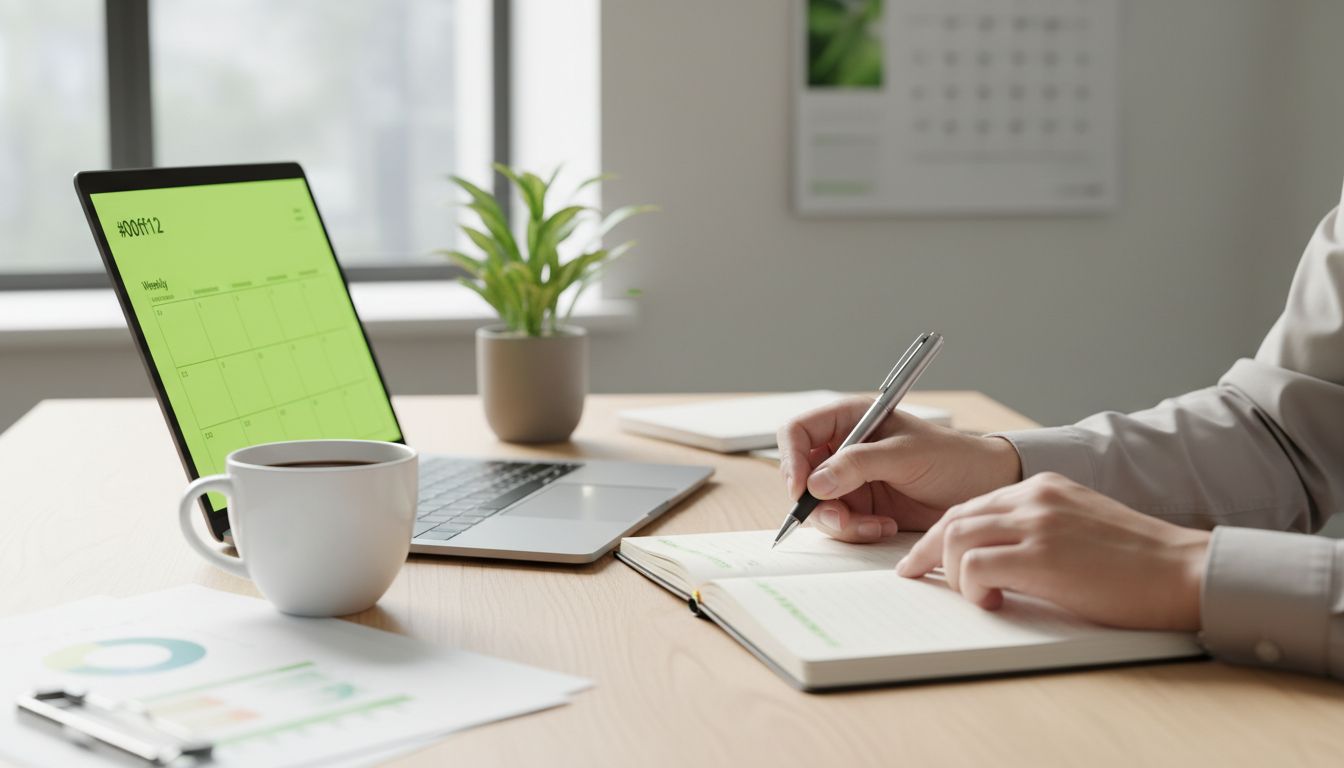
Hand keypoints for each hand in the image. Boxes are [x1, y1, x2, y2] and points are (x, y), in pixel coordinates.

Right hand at [777, 396, 1022, 542]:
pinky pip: (839, 524)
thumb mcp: (905, 454)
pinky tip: (885, 526)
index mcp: (849, 419)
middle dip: (817, 502)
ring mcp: (849, 480)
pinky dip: (856, 531)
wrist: (982, 489)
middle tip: (842, 519)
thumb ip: (858, 464)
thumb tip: (815, 483)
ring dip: (841, 522)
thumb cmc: (951, 457)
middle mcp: (843, 449)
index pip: (798, 432)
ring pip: (817, 506)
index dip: (791, 459)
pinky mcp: (861, 508)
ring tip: (874, 525)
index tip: (801, 488)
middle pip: (801, 475)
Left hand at [896, 473, 1210, 630]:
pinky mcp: (1042, 556)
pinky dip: (972, 587)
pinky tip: (992, 601)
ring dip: (952, 572)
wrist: (1185, 571)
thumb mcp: (1081, 526)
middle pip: (955, 517)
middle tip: (915, 575)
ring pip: (957, 537)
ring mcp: (1037, 524)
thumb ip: (1039, 529)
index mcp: (1043, 487)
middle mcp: (1035, 497)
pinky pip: (977, 566)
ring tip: (972, 595)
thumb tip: (998, 557)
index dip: (943, 533)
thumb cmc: (1141, 561)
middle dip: (929, 550)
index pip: (973, 504)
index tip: (925, 556)